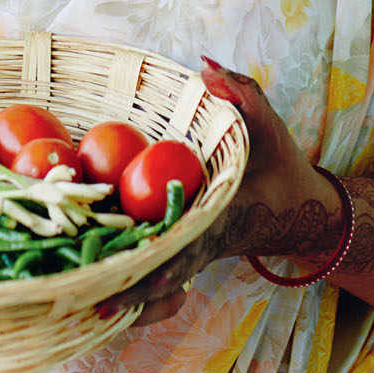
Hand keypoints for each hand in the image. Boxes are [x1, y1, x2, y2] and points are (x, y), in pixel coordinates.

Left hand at [97, 56, 324, 325]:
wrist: (294, 207)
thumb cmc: (278, 162)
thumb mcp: (266, 122)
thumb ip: (240, 94)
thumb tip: (204, 68)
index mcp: (221, 215)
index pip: (189, 240)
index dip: (158, 255)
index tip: (129, 266)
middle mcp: (202, 244)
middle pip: (161, 275)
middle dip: (126, 285)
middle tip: (85, 294)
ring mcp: (190, 257)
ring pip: (155, 290)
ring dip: (122, 297)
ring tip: (80, 304)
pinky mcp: (181, 258)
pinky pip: (154, 284)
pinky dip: (128, 292)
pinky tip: (88, 295)